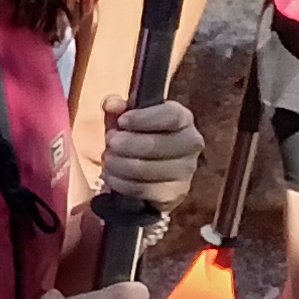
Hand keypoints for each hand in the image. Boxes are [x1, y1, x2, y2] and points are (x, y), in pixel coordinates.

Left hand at [96, 95, 203, 213]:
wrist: (149, 170)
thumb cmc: (139, 135)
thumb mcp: (127, 117)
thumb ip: (118, 108)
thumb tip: (110, 104)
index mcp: (183, 118)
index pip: (172, 116)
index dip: (144, 118)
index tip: (122, 121)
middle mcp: (191, 143)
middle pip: (159, 145)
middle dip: (128, 144)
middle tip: (110, 141)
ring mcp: (186, 171)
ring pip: (149, 170)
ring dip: (121, 164)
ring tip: (107, 159)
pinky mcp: (175, 193)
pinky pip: (144, 189)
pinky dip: (122, 183)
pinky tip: (111, 176)